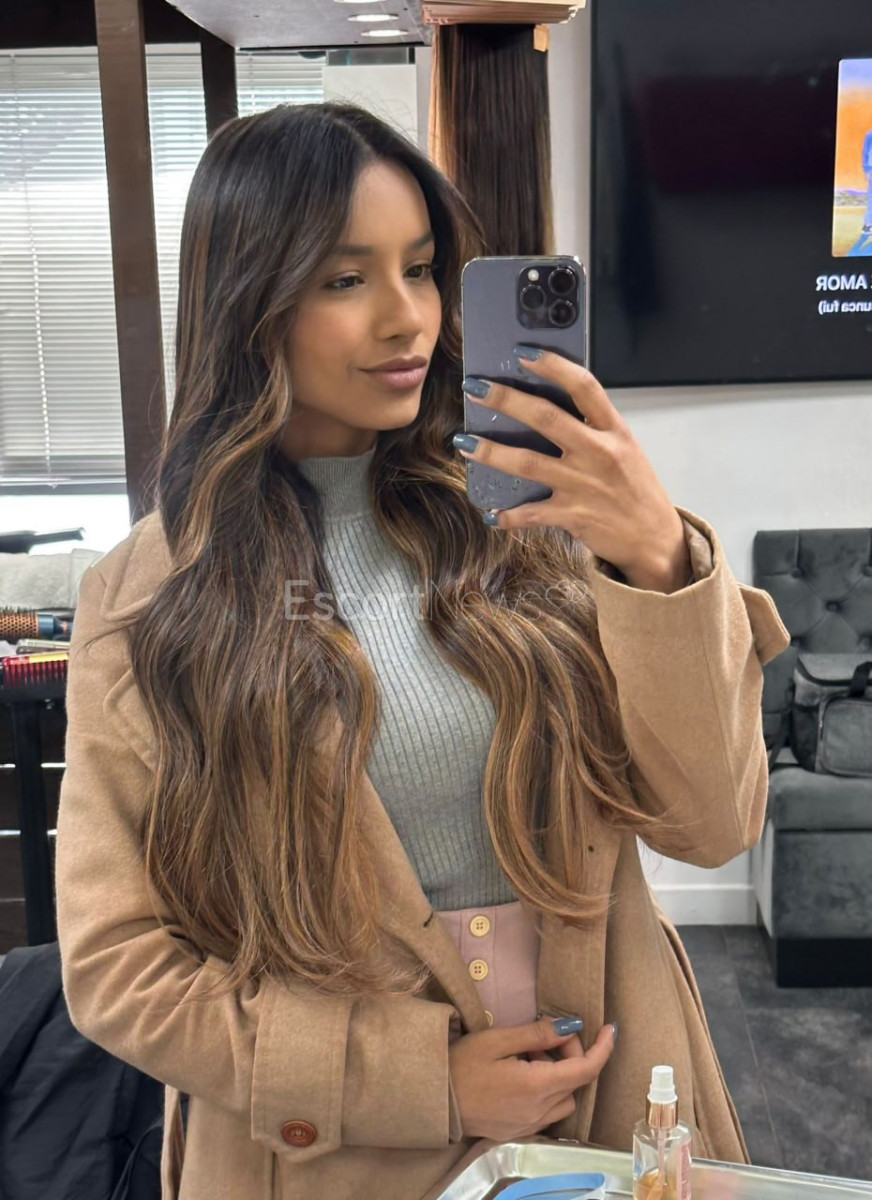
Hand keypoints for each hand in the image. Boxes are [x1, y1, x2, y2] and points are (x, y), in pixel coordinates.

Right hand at [448, 1016, 616, 1140]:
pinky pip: (547, 1110)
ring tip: (528, 1056)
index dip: (603, 1048)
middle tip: (544, 1034)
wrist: (434, 1101)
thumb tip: (569, 1027)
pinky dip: (546, 1090)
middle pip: (575, 1081)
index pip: (586, 1069)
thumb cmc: (461, 1065)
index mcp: (537, 1085)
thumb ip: (536, 1034)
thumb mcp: (497, 1040)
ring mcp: (529, 1124)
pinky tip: (521, 1075)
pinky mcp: (518, 1131)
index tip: (611, 1029)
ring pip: (564, 1097)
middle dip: (569, 1053)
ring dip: (558, 1074)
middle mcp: (539, 1110)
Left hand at [455, 349, 690, 593]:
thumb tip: (544, 407)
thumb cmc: (635, 489)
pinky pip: (531, 514)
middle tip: (475, 387)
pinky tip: (492, 513)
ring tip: (464, 441)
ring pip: (528, 463)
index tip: (524, 353)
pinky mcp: (573, 516)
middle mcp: (599, 453)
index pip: (584, 386)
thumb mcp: (624, 448)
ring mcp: (584, 485)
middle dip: (506, 399)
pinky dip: (509, 515)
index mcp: (614, 430)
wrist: (655, 539)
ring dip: (491, 452)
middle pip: (546, 418)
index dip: (553, 366)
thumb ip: (592, 428)